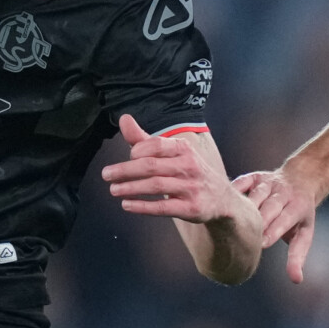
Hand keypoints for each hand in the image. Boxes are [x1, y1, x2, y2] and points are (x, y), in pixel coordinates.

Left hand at [101, 114, 249, 225]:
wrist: (222, 200)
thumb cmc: (189, 172)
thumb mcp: (172, 153)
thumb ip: (145, 139)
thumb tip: (123, 118)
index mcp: (184, 149)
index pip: (156, 145)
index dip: (137, 150)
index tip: (127, 157)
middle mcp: (189, 166)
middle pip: (151, 166)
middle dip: (125, 170)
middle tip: (106, 174)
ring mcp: (191, 188)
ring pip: (155, 186)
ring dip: (130, 188)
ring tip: (113, 189)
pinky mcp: (191, 208)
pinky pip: (163, 207)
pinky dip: (142, 206)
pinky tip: (126, 205)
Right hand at [231, 165, 317, 282]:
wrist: (301, 180)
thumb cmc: (298, 216)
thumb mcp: (303, 235)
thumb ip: (297, 256)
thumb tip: (296, 280)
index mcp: (298, 206)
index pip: (286, 218)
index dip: (274, 230)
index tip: (261, 244)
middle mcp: (284, 192)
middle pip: (271, 206)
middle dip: (259, 219)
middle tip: (245, 235)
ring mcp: (268, 182)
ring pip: (256, 194)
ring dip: (245, 206)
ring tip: (231, 220)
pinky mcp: (255, 176)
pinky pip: (242, 182)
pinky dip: (233, 191)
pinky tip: (222, 203)